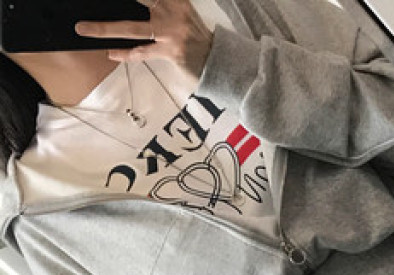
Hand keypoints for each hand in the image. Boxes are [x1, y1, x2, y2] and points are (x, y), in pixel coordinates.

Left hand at [75, 0, 214, 78]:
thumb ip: (162, 5)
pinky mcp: (171, 52)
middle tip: (86, 5)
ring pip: (131, 28)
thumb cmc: (198, 38)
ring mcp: (171, 32)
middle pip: (138, 0)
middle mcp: (173, 11)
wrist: (221, 62)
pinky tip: (110, 52)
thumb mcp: (183, 12)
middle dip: (112, 2)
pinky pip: (142, 52)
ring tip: (83, 28)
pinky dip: (126, 53)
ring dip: (104, 28)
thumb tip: (138, 6)